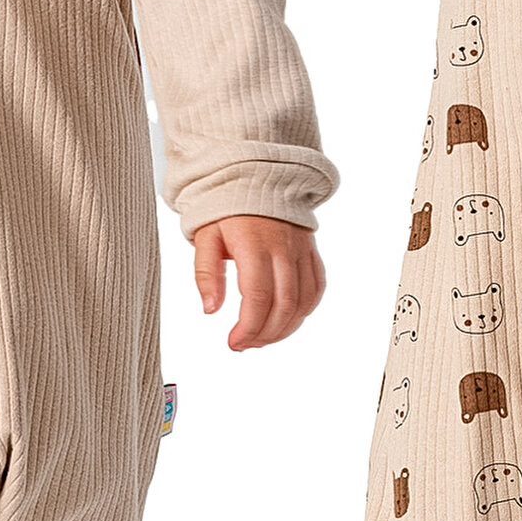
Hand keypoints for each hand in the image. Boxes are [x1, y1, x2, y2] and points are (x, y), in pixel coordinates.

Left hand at [191, 213, 325, 349]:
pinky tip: (286, 321)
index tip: (233, 342)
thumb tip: (210, 310)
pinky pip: (316, 289)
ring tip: (262, 338)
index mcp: (254, 245)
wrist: (256, 176)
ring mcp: (301, 250)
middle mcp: (283, 249)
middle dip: (264, 334)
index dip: (248, 327)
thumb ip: (206, 273)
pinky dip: (304, 311)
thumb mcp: (205, 236)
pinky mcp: (311, 252)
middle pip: (283, 305)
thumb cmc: (226, 208)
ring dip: (284, 329)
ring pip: (303, 302)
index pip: (257, 297)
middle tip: (244, 344)